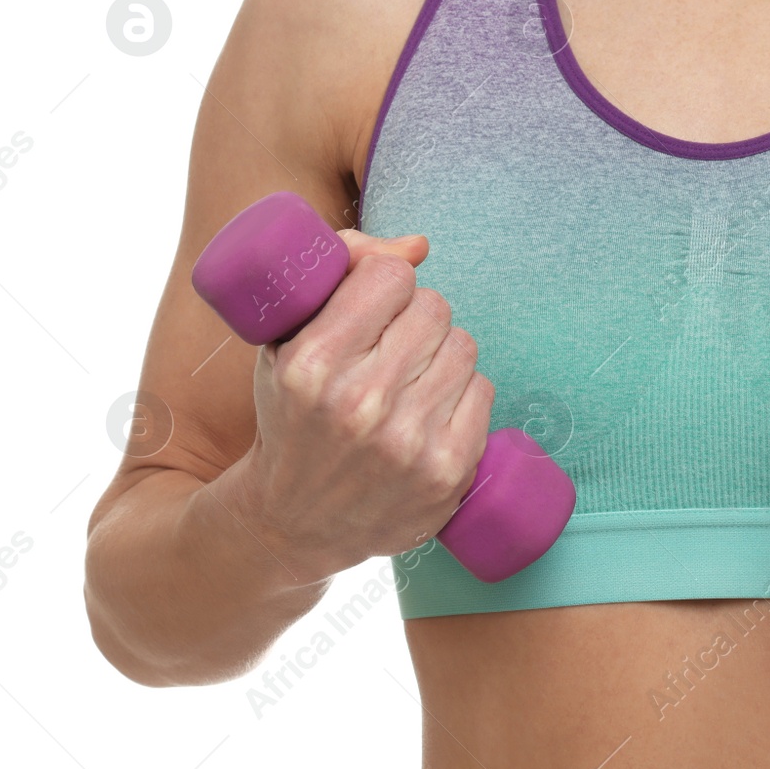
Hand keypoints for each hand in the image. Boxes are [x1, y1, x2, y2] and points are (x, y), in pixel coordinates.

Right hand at [223, 228, 494, 584]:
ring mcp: (407, 442)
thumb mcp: (286, 339)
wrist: (292, 523)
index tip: (374, 304)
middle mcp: (360, 403)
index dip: (385, 282)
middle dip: (415, 317)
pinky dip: (461, 393)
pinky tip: (429, 410)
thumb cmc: (293, 414)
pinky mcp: (447, 471)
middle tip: (391, 346)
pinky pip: (483, 389)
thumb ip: (341, 272)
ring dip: (441, 353)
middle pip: (433, 307)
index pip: (390, 276)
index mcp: (312, 364)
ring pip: (462, 344)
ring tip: (409, 379)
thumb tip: (419, 246)